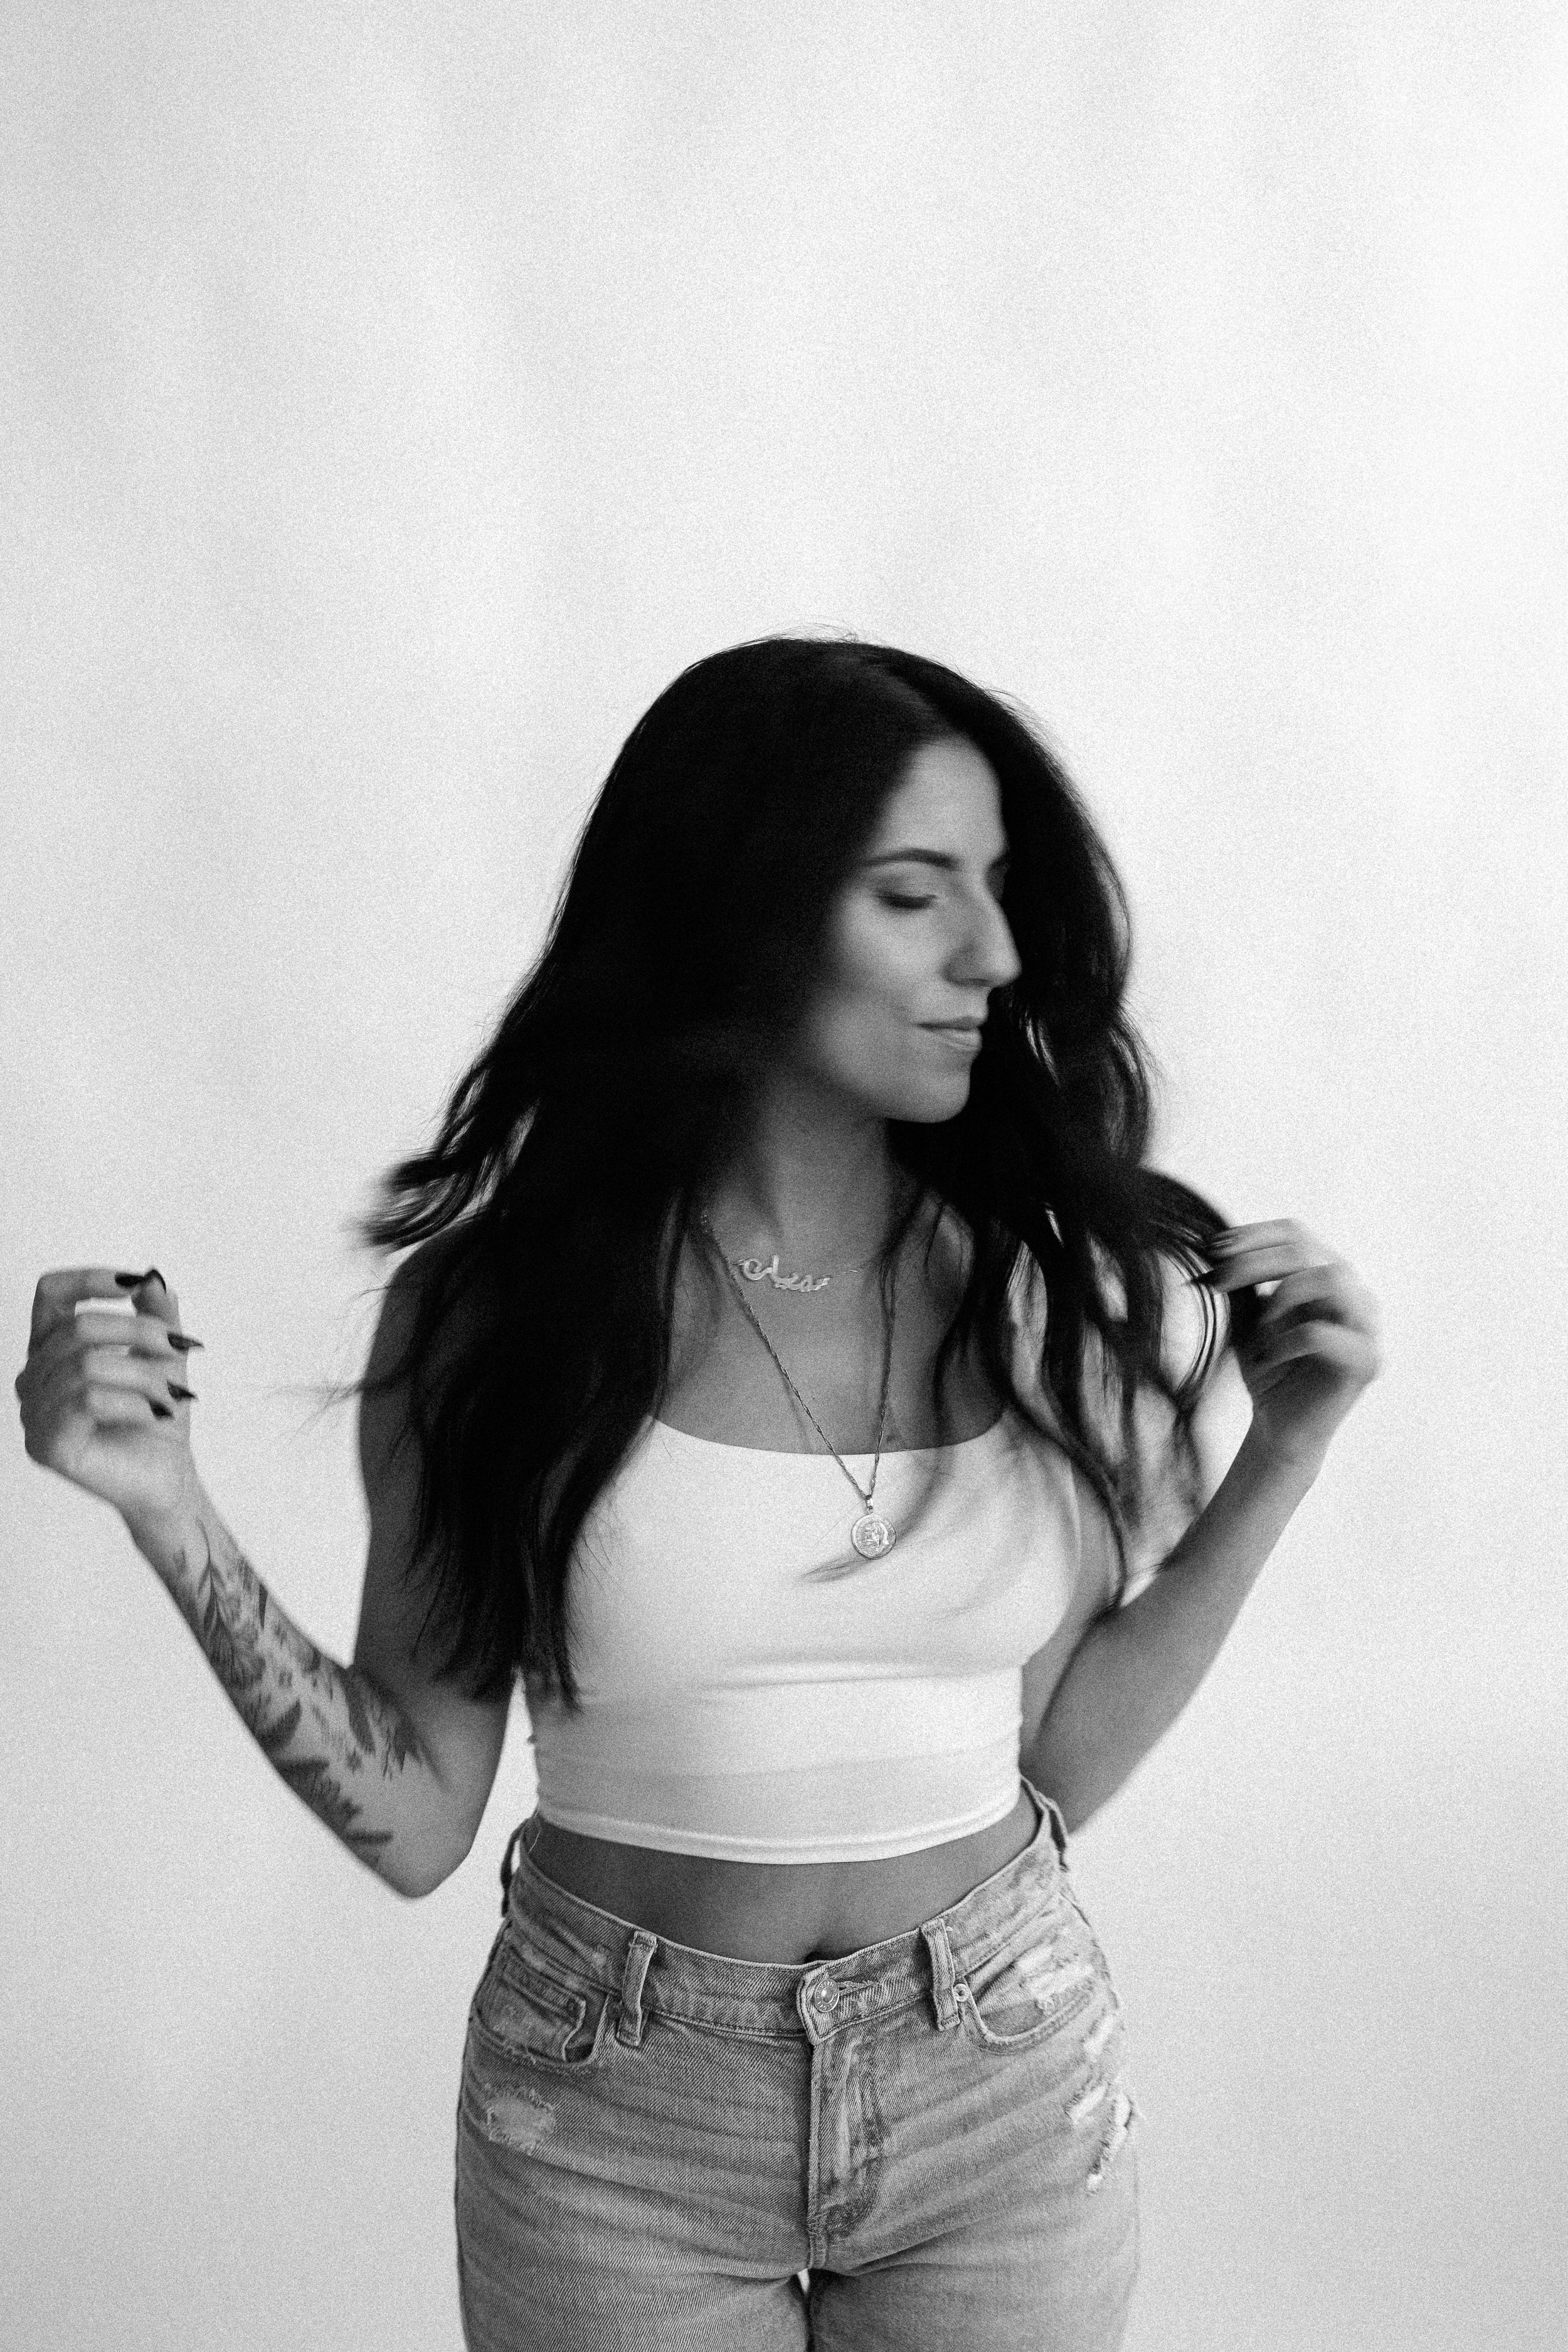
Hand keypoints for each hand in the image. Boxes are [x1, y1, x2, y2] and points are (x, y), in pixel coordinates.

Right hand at [17, 1267, 204, 1540]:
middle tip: (180, 1347)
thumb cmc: (156, 1416)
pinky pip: (88, 1402)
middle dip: (139, 1332)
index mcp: (51, 1350)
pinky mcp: (46, 1444)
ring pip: (87, 1367)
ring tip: (173, 1396)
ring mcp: (33, 1413)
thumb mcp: (162, 1355)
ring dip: (144, 1376)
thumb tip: (153, 1277)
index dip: (88, 1279)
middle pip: (78, 1329)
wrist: (167, 1477)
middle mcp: (33, 1378)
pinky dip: (134, 1403)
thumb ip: (156, 1313)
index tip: (136, 1282)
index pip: (50, 1294)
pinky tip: (158, 1414)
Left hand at [1203, 1220, 1380, 1474]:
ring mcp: (1366, 1327)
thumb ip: (1244, 1280)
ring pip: (1329, 1279)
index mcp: (1328, 1276)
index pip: (1296, 1233)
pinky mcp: (1365, 1362)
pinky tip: (1268, 1357)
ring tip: (1258, 1325)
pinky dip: (1285, 1340)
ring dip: (1280, 1296)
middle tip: (1217, 1279)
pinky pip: (1322, 1334)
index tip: (1211, 1248)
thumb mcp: (1248, 1316)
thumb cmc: (1266, 1368)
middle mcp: (1354, 1294)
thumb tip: (1210, 1244)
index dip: (1254, 1235)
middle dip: (1255, 1261)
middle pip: (1309, 1251)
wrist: (1278, 1426)